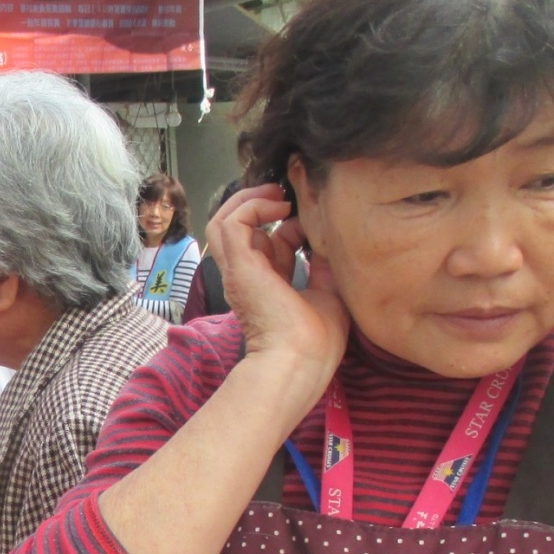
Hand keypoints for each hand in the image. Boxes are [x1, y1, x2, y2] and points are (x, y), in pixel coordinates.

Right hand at [211, 184, 348, 408]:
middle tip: (289, 196)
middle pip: (239, 229)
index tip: (315, 221)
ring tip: (278, 194)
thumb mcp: (329, 292)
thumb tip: (328, 237)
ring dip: (249, 199)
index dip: (289, 226)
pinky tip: (279, 207)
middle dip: (260, 205)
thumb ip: (323, 264)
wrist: (302, 359)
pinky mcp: (238, 266)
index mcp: (267, 286)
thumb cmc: (317, 340)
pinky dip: (252, 205)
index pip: (268, 246)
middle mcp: (248, 276)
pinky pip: (231, 222)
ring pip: (224, 220)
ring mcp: (239, 270)